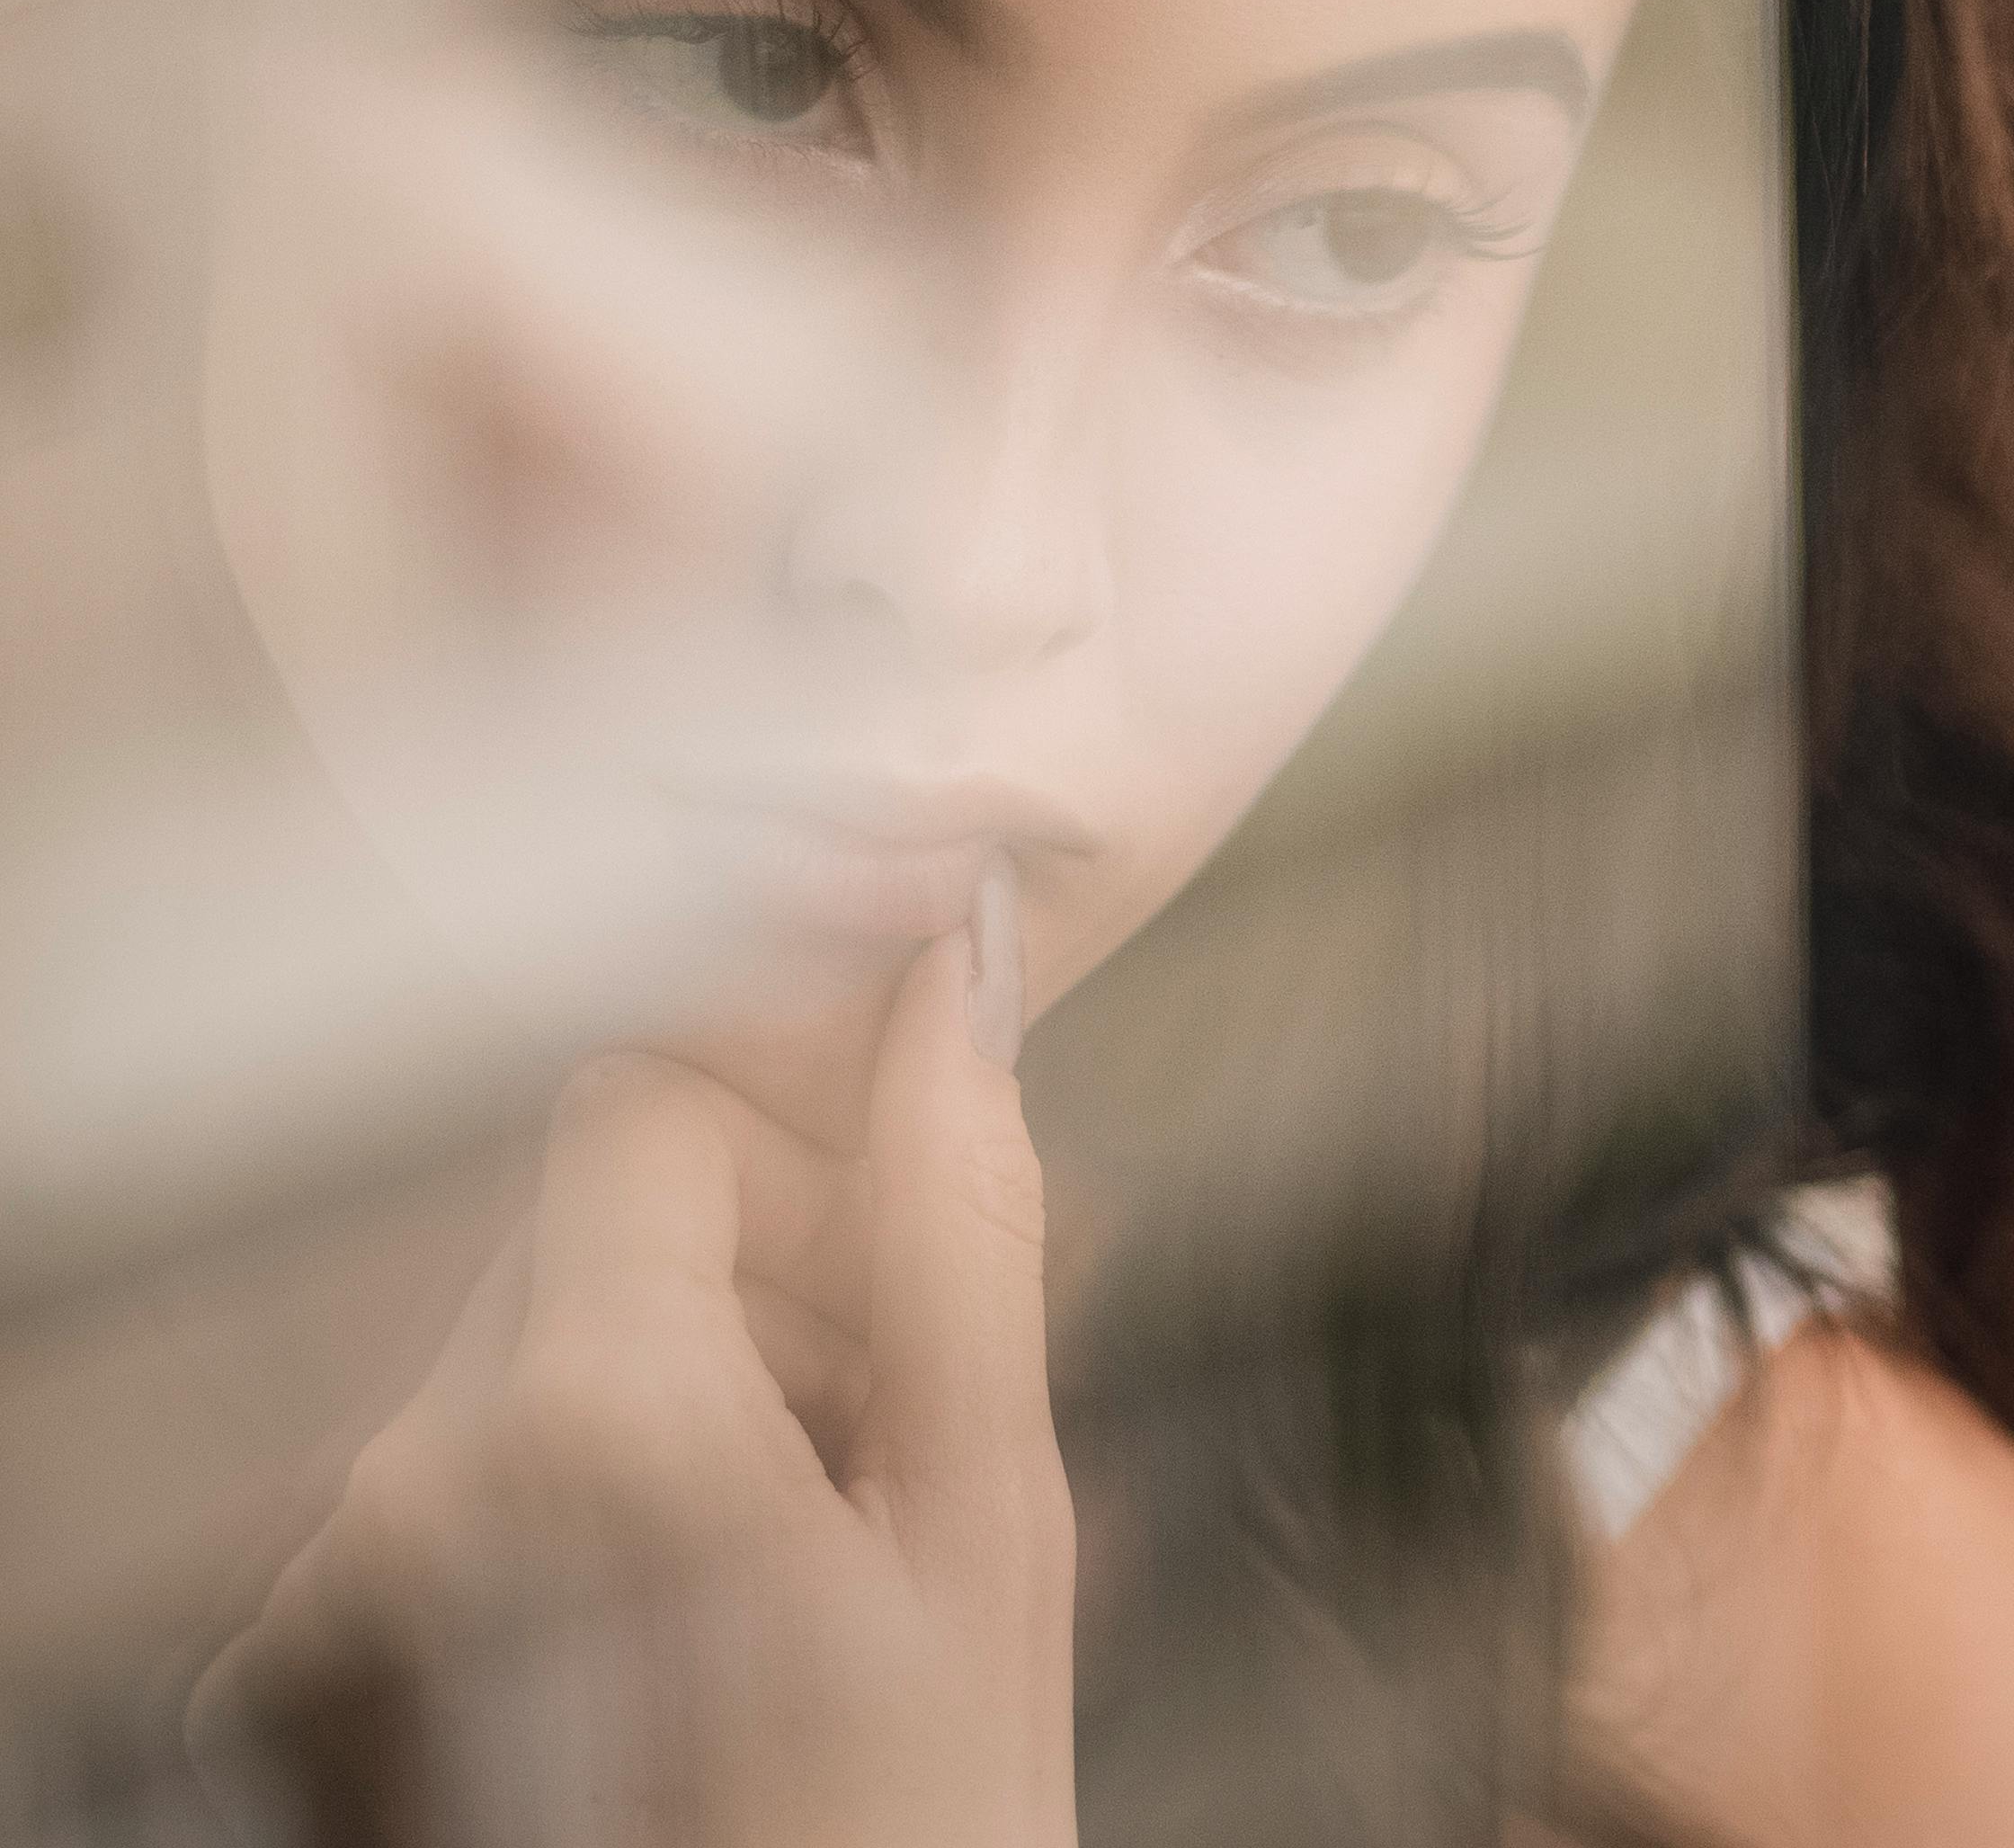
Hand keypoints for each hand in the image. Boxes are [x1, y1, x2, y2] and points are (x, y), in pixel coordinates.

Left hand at [197, 899, 1075, 1847]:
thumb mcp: (992, 1532)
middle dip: (750, 1300)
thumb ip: (959, 1232)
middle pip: (578, 1236)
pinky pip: (440, 1495)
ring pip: (519, 1360)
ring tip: (786, 1583)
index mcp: (583, 1422)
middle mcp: (401, 1490)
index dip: (794, 1169)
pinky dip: (561, 1530)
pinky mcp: (284, 1679)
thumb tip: (955, 987)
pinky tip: (675, 1649)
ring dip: (666, 1413)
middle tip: (878, 1465)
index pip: (641, 1104)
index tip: (889, 1311)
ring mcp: (321, 1599)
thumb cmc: (913, 1830)